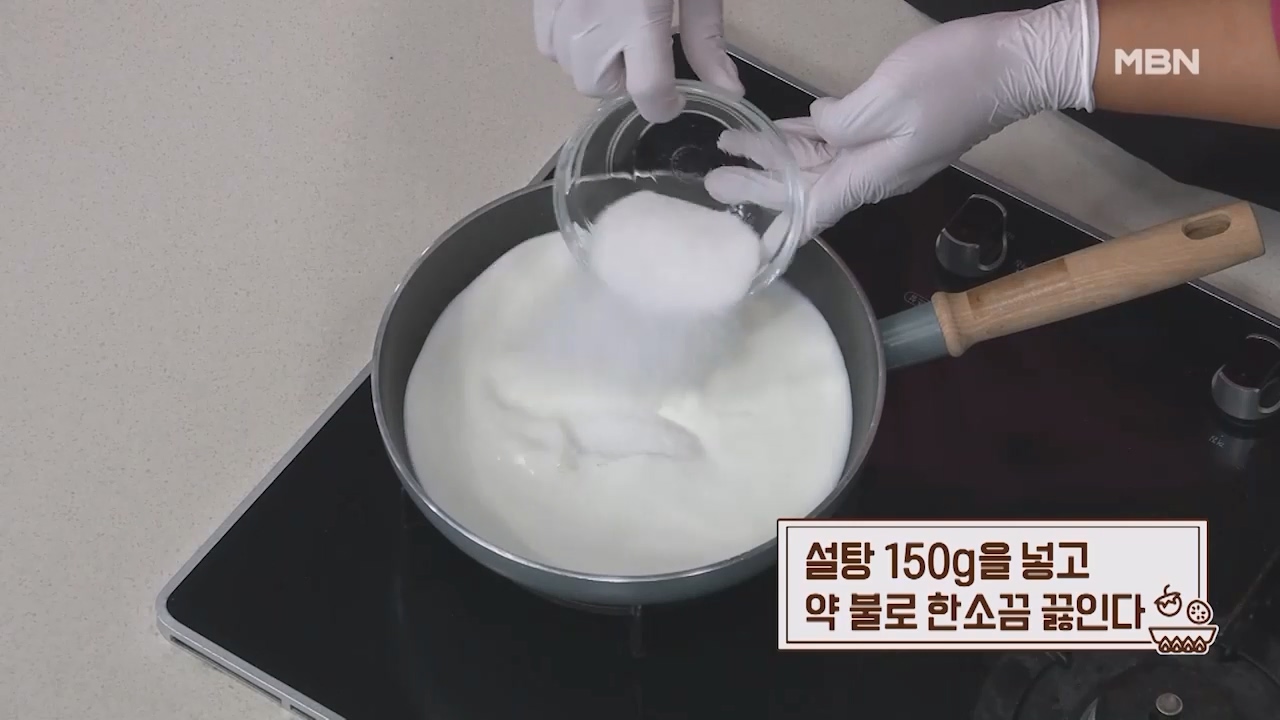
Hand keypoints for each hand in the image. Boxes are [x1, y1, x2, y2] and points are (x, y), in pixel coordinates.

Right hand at [534, 0, 743, 122]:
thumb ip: (707, 38)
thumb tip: (728, 89)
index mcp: (639, 17)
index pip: (647, 94)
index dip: (664, 106)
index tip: (674, 97)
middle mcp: (591, 19)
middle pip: (601, 87)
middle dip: (626, 80)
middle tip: (645, 49)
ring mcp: (558, 5)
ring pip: (570, 68)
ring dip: (595, 62)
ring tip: (616, 30)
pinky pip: (547, 41)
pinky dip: (568, 41)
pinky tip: (590, 16)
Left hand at [705, 0, 1098, 238]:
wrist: (1019, 61)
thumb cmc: (957, 77)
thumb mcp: (887, 97)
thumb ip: (840, 123)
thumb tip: (816, 129)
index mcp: (871, 175)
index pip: (811, 214)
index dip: (773, 230)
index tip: (739, 243)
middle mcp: (873, 172)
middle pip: (805, 189)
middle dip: (758, 185)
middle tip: (712, 181)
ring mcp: (883, 151)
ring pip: (817, 162)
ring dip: (775, 156)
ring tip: (731, 147)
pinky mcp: (890, 127)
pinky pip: (838, 139)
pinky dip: (804, 136)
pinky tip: (779, 130)